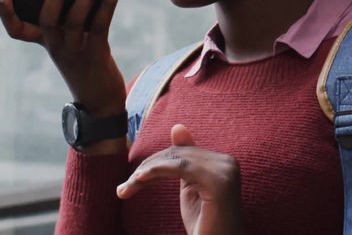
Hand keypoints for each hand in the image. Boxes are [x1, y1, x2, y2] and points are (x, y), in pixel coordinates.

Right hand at [0, 0, 126, 115]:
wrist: (99, 99)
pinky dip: (108, 2)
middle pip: (48, 17)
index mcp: (44, 42)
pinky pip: (101, 23)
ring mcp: (74, 51)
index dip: (6, 13)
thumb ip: (71, 15)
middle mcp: (55, 47)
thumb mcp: (71, 40)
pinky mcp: (96, 53)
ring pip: (77, 18)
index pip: (17, 31)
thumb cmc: (84, 60)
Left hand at [117, 124, 244, 234]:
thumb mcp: (191, 189)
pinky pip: (181, 167)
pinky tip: (139, 180)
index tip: (133, 180)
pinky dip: (156, 171)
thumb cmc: (204, 226)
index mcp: (223, 162)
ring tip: (126, 188)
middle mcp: (228, 162)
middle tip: (123, 188)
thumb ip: (185, 162)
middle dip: (148, 168)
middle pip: (178, 154)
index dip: (156, 163)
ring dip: (147, 172)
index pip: (183, 152)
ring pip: (176, 159)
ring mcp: (226, 170)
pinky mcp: (219, 182)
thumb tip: (178, 126)